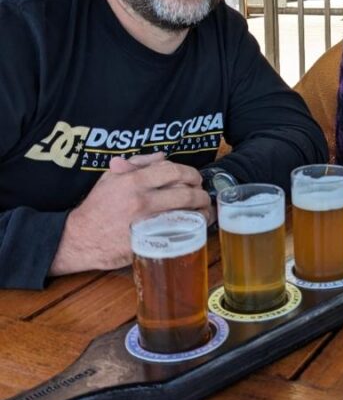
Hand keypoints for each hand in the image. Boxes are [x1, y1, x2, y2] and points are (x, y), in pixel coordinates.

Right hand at [50, 156, 211, 274]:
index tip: (195, 178)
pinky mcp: (148, 242)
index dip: (190, 172)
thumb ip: (137, 164)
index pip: (173, 170)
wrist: (80, 238)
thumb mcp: (110, 178)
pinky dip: (191, 229)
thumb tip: (162, 156)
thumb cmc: (97, 206)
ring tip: (205, 210)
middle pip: (185, 193)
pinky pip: (177, 233)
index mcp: (133, 181)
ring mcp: (146, 223)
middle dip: (201, 193)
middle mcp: (142, 201)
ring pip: (186, 214)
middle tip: (203, 195)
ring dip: (202, 212)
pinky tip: (195, 226)